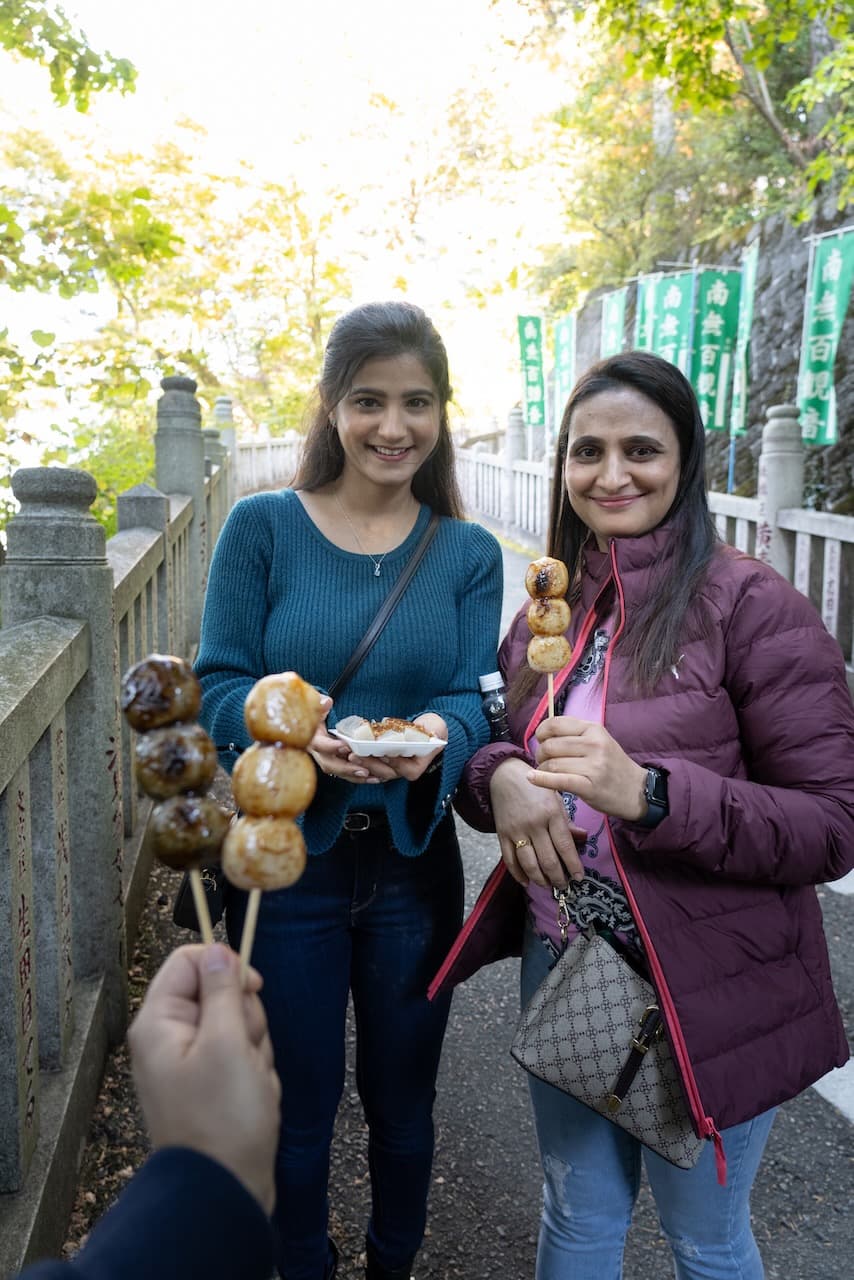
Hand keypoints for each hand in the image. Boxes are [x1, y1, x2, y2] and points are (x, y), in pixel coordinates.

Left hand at [128, 943, 280, 1214]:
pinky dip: (255, 1072)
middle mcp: (170, 1037)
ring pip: (238, 1024)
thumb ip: (223, 991)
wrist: (224, 1191)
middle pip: (220, 993)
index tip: (254, 988)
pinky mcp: (212, 1084)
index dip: (225, 966)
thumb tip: (217, 950)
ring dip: (254, 1049)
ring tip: (249, 1083)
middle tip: (243, 1054)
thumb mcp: (227, 1044)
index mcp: (160, 1021)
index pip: (190, 961)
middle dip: (245, 1019)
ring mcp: (192, 1062)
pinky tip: (254, 1097)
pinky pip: (242, 1056)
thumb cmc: (223, 1117)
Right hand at [308, 697, 381, 785]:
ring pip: (338, 772)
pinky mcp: (334, 763)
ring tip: (372, 777)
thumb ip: (320, 703)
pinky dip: (358, 777)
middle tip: (364, 770)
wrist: (308, 720)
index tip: (346, 746)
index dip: (332, 747)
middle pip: (329, 764)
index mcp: (311, 737)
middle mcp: (317, 752)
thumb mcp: (314, 704)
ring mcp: (325, 759)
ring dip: (355, 776)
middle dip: (347, 769)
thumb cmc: (314, 711)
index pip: (319, 745)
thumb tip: (326, 702)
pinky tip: (373, 778)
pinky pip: (345, 774)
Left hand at [355, 713, 447, 782]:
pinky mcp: (385, 763)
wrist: (429, 729)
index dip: (396, 764)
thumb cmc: (433, 729)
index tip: (384, 755)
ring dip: (363, 763)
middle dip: (371, 764)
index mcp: (420, 764)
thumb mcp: (437, 728)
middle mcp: (406, 769)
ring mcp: (394, 768)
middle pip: (388, 772)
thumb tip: (433, 732)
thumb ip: (435, 731)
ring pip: (377, 771)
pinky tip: (351, 753)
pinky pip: (372, 766)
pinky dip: (362, 760)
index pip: (408, 770)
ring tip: (350, 754)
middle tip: (356, 756)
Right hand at [490, 756, 586, 888]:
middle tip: (563, 886)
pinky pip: (510, 860)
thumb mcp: (556, 800)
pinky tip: (527, 881)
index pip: (565, 846)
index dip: (573, 865)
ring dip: (540, 879)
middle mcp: (534, 824)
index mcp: (551, 813)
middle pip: (548, 859)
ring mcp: (517, 830)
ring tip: (547, 885)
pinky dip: (518, 874)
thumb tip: (583, 838)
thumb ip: (567, 822)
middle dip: (558, 877)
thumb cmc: (535, 789)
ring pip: (529, 864)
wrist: (505, 776)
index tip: (579, 877)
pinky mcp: (502, 834)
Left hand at [529, 716, 646, 821]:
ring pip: (551, 764)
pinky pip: (558, 780)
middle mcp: (594, 744)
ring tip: (547, 774)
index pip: (555, 724)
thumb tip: (542, 735)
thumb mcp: (598, 741)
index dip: (541, 733)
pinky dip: (541, 780)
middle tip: (544, 762)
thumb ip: (574, 735)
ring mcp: (593, 766)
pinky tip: (532, 779)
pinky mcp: (590, 786)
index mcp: (593, 729)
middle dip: (540, 755)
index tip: (541, 742)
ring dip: (542, 770)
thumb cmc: (612, 766)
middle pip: (550, 746)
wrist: (637, 791)